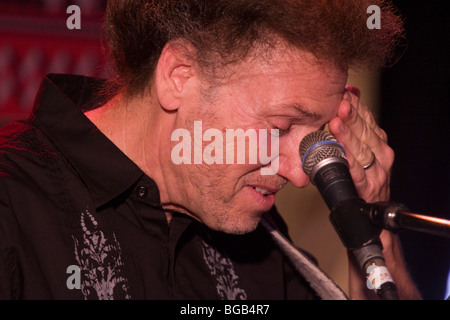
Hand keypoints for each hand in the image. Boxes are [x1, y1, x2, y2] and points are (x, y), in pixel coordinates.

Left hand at [328, 85, 393, 201]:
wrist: (373, 208)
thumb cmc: (365, 175)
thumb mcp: (362, 147)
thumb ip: (354, 123)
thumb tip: (349, 92)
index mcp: (378, 141)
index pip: (367, 118)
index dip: (356, 105)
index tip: (344, 92)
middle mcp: (381, 153)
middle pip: (365, 131)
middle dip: (352, 116)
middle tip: (340, 103)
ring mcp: (377, 170)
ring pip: (361, 150)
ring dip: (348, 136)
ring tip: (336, 123)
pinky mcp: (368, 187)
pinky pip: (356, 173)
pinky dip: (349, 162)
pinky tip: (342, 154)